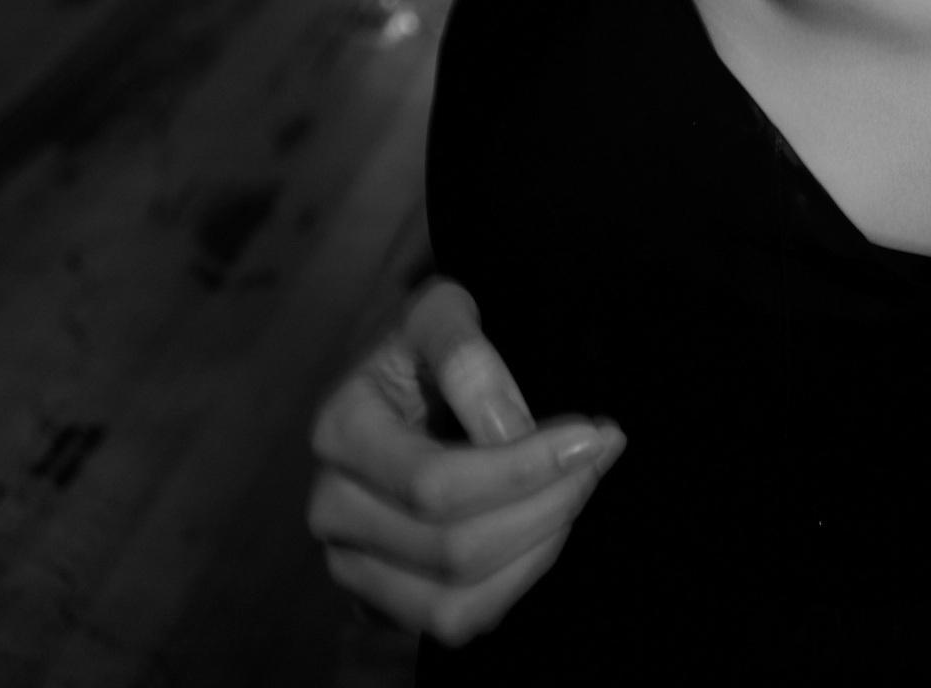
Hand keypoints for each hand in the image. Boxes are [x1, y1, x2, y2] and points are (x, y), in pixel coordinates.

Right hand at [308, 279, 623, 647]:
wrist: (398, 376)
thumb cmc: (423, 340)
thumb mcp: (440, 310)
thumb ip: (468, 354)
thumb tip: (509, 430)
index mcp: (340, 431)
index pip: (435, 483)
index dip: (523, 468)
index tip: (592, 433)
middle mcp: (332, 508)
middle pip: (451, 548)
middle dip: (545, 506)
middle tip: (598, 457)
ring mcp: (350, 562)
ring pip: (454, 600)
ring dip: (537, 550)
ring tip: (577, 491)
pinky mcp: (380, 597)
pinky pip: (455, 620)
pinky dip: (515, 583)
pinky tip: (546, 528)